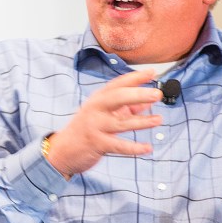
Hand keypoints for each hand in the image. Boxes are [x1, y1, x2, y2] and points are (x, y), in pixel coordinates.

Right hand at [45, 69, 162, 178]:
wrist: (63, 150)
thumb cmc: (87, 128)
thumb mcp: (104, 114)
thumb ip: (126, 108)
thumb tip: (148, 102)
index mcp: (98, 99)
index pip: (118, 84)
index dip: (135, 77)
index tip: (152, 72)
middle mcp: (95, 109)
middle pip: (117, 98)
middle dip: (138, 94)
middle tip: (157, 94)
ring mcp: (95, 126)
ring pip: (121, 123)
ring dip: (142, 121)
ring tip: (158, 119)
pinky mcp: (97, 143)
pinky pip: (119, 146)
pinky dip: (134, 148)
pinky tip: (148, 148)